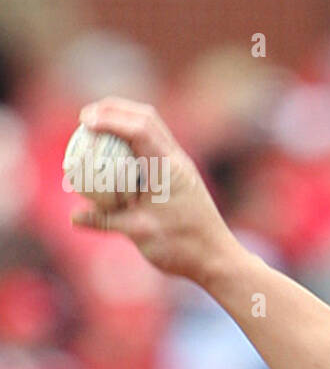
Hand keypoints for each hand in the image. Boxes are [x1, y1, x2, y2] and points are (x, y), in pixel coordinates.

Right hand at [69, 97, 240, 286]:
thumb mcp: (139, 232)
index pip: (139, 130)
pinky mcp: (177, 176)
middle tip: (85, 117)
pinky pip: (152, 148)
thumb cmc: (182, 246)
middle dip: (114, 110)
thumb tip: (74, 215)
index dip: (110, 119)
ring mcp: (179, 166)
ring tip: (96, 127)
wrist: (216, 257)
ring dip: (124, 122)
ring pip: (151, 130)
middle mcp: (176, 161)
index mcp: (168, 169)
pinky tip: (114, 153)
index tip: (84, 121)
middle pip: (146, 118)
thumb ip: (105, 220)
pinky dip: (132, 142)